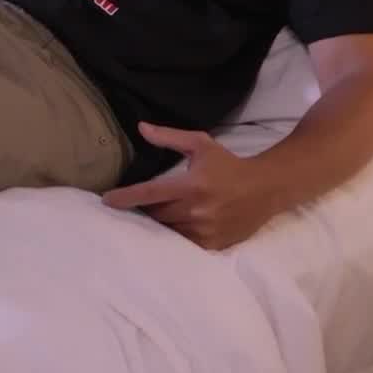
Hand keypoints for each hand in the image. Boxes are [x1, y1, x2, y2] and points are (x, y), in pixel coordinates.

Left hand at [100, 123, 276, 250]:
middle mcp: (198, 210)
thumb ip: (169, 137)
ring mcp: (206, 230)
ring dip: (159, 223)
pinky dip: (176, 235)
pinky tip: (174, 225)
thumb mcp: (200, 144)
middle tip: (137, 203)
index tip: (106, 200)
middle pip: (156, 215)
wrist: (266, 188)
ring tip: (155, 214)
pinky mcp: (213, 244)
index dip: (126, 197)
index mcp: (192, 185)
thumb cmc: (228, 164)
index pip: (151, 193)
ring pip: (168, 230)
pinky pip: (184, 243)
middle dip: (143, 210)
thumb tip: (141, 128)